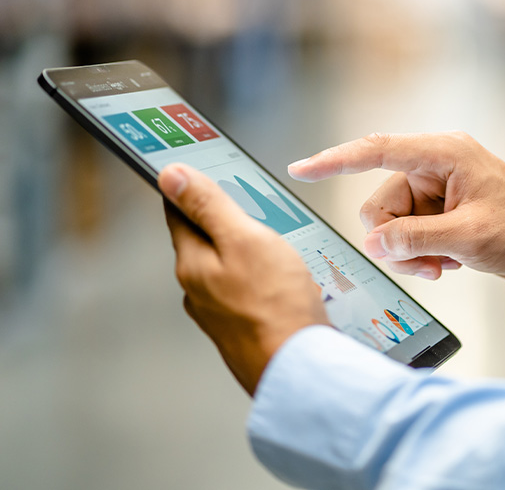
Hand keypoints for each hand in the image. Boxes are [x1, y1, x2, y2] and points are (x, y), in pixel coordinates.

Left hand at [159, 163, 328, 395]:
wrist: (298, 368)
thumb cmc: (275, 304)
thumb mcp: (244, 238)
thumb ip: (208, 205)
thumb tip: (169, 175)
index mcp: (192, 263)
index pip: (179, 212)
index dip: (189, 187)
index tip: (198, 171)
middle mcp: (198, 290)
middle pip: (205, 239)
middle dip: (225, 218)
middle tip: (251, 202)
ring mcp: (219, 312)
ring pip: (228, 265)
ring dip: (246, 249)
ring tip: (276, 239)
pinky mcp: (242, 328)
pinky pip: (247, 289)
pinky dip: (260, 276)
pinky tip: (284, 277)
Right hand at [289, 132, 504, 288]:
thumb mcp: (469, 236)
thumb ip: (416, 238)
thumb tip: (374, 243)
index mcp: (443, 155)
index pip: (377, 151)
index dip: (335, 160)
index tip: (302, 169)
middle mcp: (433, 166)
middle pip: (381, 203)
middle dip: (395, 239)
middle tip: (427, 263)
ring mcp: (434, 189)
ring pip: (390, 223)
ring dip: (408, 251)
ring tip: (442, 265)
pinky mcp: (437, 209)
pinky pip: (405, 232)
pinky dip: (418, 253)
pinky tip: (445, 262)